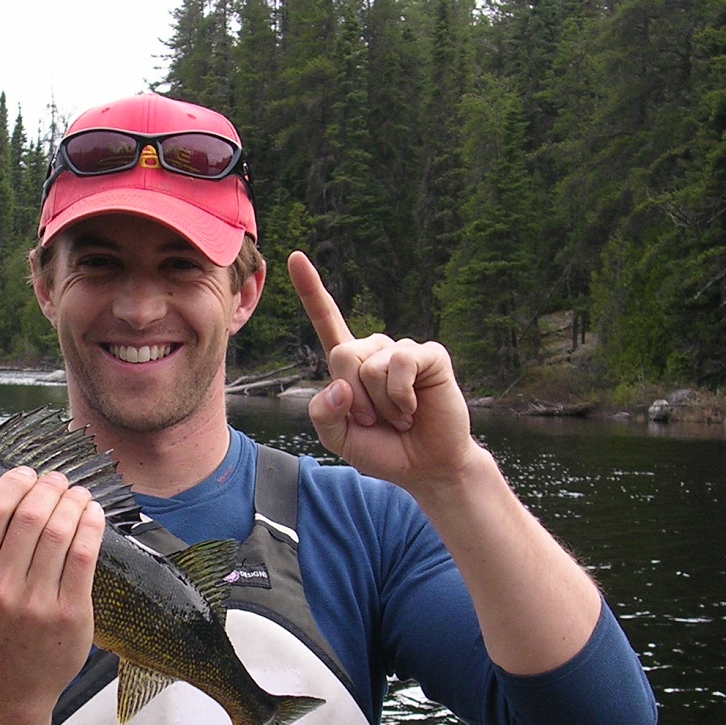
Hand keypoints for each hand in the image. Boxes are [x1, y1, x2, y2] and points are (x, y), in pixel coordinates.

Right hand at [0, 467, 104, 720]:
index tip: (28, 473)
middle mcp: (2, 587)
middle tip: (59, 480)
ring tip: (79, 494)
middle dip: (49, 488)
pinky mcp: (70, 613)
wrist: (10, 689)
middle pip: (30, 516)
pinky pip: (85, 556)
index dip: (13, 482)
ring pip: (60, 532)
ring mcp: (37, 602)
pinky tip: (93, 515)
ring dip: (74, 503)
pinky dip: (92, 527)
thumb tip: (22, 493)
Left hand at [288, 251, 475, 488]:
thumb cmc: (383, 449)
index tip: (296, 257)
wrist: (425, 467)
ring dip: (380, 404)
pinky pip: (400, 364)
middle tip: (375, 420)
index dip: (311, 290)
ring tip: (399, 416)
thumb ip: (323, 414)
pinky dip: (401, 396)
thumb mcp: (338, 438)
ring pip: (370, 365)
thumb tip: (339, 385)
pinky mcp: (429, 356)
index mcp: (350, 366)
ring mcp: (402, 351)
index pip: (327, 321)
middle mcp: (375, 351)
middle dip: (353, 399)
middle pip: (341, 355)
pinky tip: (413, 408)